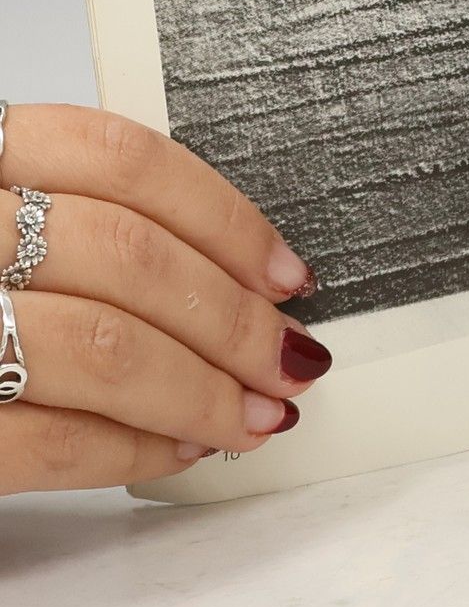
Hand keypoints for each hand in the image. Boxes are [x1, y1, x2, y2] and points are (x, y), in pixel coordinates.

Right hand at [0, 104, 327, 493]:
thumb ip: (67, 220)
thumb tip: (225, 272)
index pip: (121, 157)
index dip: (224, 217)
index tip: (285, 269)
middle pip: (129, 256)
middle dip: (233, 319)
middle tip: (288, 356)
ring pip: (99, 344)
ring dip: (200, 389)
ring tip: (252, 414)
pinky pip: (42, 437)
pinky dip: (130, 449)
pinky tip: (176, 450)